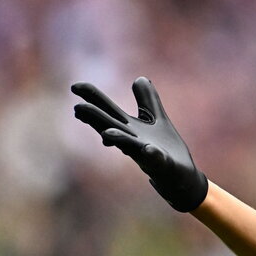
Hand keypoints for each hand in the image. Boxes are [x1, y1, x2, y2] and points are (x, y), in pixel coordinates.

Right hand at [71, 77, 207, 211]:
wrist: (181, 177)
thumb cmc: (165, 148)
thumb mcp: (156, 119)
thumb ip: (147, 100)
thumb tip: (139, 78)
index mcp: (130, 128)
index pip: (108, 111)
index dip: (93, 98)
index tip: (74, 86)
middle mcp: (132, 141)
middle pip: (111, 127)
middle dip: (96, 119)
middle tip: (78, 108)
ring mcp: (146, 154)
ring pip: (128, 145)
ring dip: (117, 138)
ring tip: (106, 132)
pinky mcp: (162, 165)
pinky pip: (156, 159)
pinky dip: (152, 154)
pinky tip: (149, 149)